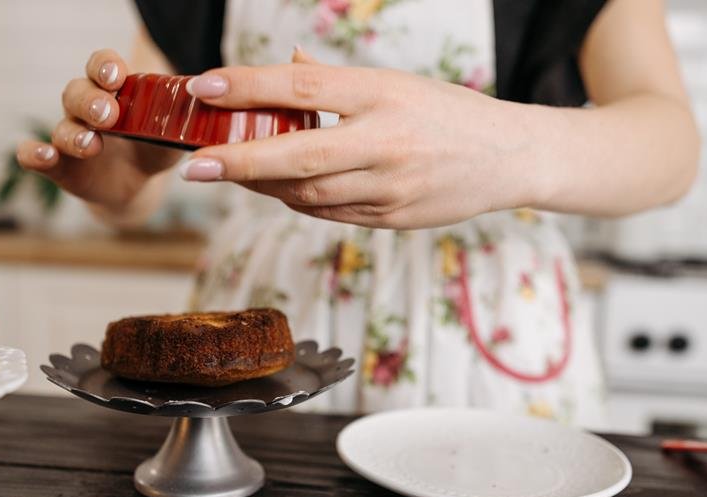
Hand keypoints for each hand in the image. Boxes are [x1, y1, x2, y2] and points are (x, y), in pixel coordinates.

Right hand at [16, 49, 181, 216]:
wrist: (137, 185)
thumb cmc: (154, 149)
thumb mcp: (173, 135)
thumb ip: (183, 121)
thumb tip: (206, 106)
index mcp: (113, 92)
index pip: (102, 66)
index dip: (105, 67)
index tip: (117, 76)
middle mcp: (86, 109)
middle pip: (77, 92)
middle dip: (91, 101)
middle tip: (109, 114)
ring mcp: (71, 136)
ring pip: (62, 126)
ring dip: (74, 133)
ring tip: (91, 143)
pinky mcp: (61, 166)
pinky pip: (36, 158)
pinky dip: (34, 155)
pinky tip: (43, 155)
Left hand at [178, 56, 547, 228]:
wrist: (510, 158)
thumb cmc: (447, 113)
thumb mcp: (397, 83)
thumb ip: (338, 82)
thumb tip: (288, 68)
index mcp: (383, 94)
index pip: (302, 88)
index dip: (248, 88)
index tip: (204, 89)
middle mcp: (384, 142)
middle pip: (296, 156)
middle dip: (238, 162)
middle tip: (195, 167)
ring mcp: (389, 187)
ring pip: (306, 194)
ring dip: (262, 186)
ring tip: (232, 173)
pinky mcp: (392, 219)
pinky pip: (329, 213)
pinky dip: (296, 202)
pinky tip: (279, 189)